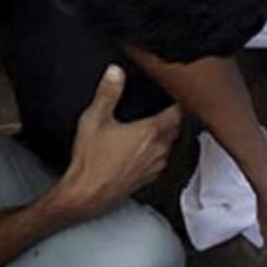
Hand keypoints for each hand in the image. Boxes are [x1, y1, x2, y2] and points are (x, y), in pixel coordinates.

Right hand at [50, 66, 180, 218]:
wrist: (87, 194)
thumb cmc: (90, 160)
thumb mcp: (94, 120)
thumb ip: (107, 93)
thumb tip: (115, 72)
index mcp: (152, 132)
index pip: (178, 112)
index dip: (179, 101)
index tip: (178, 93)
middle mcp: (160, 149)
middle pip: (178, 128)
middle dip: (175, 117)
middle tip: (169, 106)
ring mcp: (157, 165)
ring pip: (171, 145)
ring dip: (168, 135)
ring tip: (159, 124)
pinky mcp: (150, 178)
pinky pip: (162, 160)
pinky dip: (159, 151)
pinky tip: (146, 148)